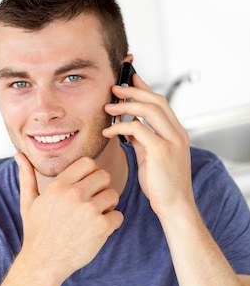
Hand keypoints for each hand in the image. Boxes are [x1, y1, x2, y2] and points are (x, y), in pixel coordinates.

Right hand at [14, 153, 123, 282]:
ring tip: (95, 216)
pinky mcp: (101, 227)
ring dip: (108, 205)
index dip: (90, 173)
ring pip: (113, 194)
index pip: (88, 163)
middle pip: (104, 176)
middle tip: (92, 201)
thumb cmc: (36, 232)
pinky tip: (98, 230)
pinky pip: (118, 216)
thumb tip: (19, 155)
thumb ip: (27, 176)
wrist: (43, 263)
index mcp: (59, 185)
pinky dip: (112, 223)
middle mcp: (75, 194)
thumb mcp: (29, 202)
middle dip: (101, 187)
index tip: (85, 186)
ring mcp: (89, 210)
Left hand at [104, 73, 193, 216]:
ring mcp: (171, 141)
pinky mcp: (161, 150)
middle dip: (133, 90)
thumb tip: (129, 127)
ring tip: (108, 107)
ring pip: (149, 110)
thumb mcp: (151, 158)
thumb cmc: (162, 186)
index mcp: (176, 133)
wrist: (175, 207)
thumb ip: (143, 140)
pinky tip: (108, 132)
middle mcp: (177, 133)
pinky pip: (137, 129)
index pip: (161, 103)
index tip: (130, 78)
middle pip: (156, 100)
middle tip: (114, 88)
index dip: (145, 88)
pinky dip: (120, 126)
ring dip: (125, 105)